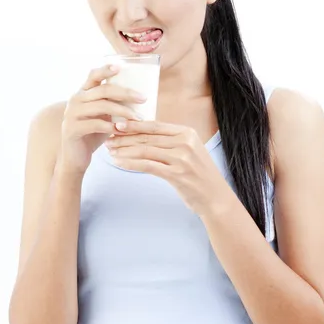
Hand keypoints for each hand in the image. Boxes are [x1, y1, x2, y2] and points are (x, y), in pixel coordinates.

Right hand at [57, 65, 145, 175]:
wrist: (75, 157)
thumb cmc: (94, 133)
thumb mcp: (104, 115)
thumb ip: (114, 104)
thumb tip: (141, 97)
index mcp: (83, 92)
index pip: (93, 75)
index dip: (106, 69)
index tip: (121, 67)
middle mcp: (76, 100)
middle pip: (103, 89)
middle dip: (125, 93)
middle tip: (143, 98)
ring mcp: (72, 114)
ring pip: (101, 106)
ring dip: (122, 111)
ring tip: (138, 118)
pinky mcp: (72, 129)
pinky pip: (95, 124)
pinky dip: (111, 127)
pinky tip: (121, 130)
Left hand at [106, 120, 224, 214]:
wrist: (216, 198)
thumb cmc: (199, 175)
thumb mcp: (189, 151)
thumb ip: (171, 142)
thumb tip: (144, 134)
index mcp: (187, 132)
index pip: (155, 125)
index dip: (134, 125)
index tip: (117, 125)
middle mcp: (185, 142)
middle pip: (148, 137)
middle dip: (125, 138)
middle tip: (108, 139)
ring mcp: (182, 158)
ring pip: (145, 150)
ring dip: (124, 150)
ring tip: (110, 151)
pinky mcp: (177, 174)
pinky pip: (147, 166)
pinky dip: (130, 164)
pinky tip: (119, 163)